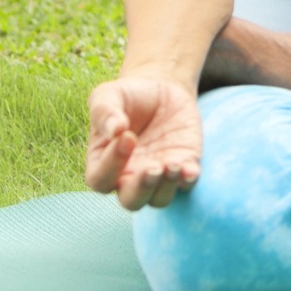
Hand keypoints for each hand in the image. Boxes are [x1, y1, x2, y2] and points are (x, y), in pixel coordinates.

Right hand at [85, 76, 202, 210]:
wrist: (162, 89)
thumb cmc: (127, 97)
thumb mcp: (108, 96)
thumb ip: (104, 111)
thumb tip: (115, 129)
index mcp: (103, 163)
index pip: (101, 179)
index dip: (112, 164)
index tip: (127, 137)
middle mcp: (129, 176)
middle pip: (131, 201)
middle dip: (141, 190)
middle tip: (152, 168)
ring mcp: (158, 174)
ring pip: (159, 199)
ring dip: (166, 187)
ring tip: (173, 165)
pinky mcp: (184, 165)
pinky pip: (187, 183)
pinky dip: (188, 180)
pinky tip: (190, 169)